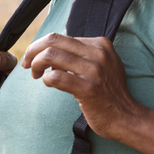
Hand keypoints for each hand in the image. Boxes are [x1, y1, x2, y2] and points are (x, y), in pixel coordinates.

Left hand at [20, 33, 143, 140]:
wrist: (126, 117)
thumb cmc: (110, 92)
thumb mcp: (104, 63)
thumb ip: (84, 53)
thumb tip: (54, 49)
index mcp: (100, 43)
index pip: (61, 37)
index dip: (42, 45)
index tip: (34, 56)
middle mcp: (98, 53)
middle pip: (53, 40)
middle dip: (33, 50)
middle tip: (26, 62)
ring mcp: (94, 70)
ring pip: (51, 55)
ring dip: (36, 64)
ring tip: (35, 74)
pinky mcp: (88, 88)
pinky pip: (56, 77)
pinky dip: (45, 78)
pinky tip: (47, 83)